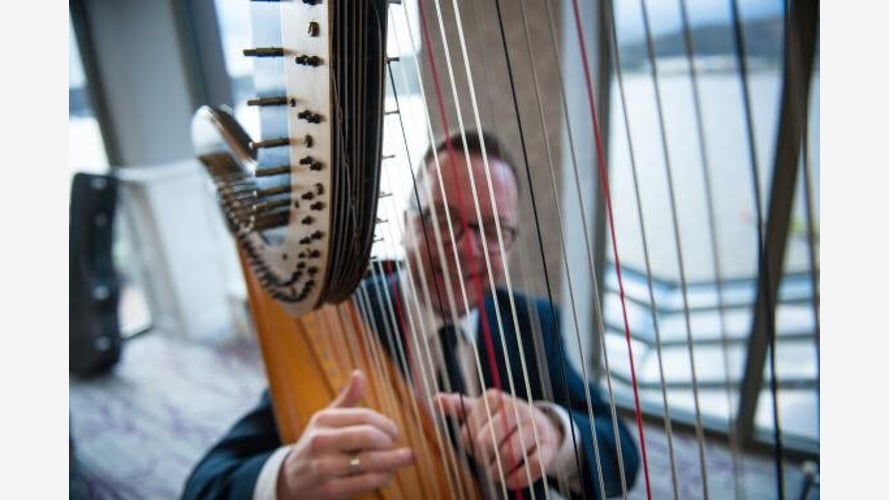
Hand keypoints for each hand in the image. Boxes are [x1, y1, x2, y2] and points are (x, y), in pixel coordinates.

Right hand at [277, 370, 415, 498]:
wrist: (291, 480)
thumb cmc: (317, 445)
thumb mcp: (326, 420)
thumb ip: (347, 398)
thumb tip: (359, 373)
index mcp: (323, 419)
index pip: (364, 416)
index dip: (386, 424)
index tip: (395, 432)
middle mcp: (320, 441)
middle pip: (368, 436)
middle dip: (390, 442)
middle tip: (400, 446)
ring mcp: (323, 466)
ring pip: (369, 461)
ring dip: (392, 461)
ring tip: (404, 460)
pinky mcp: (329, 489)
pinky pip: (365, 482)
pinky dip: (382, 478)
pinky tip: (387, 475)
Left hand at [434, 389, 562, 490]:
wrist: (539, 425)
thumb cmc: (501, 419)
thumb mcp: (480, 410)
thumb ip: (459, 407)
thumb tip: (436, 399)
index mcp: (494, 398)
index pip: (469, 431)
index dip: (468, 446)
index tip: (474, 447)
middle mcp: (515, 408)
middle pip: (486, 443)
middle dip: (482, 459)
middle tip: (484, 464)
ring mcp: (534, 426)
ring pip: (508, 456)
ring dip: (498, 472)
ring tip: (495, 473)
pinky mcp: (548, 446)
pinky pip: (532, 467)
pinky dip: (518, 479)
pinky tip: (511, 480)